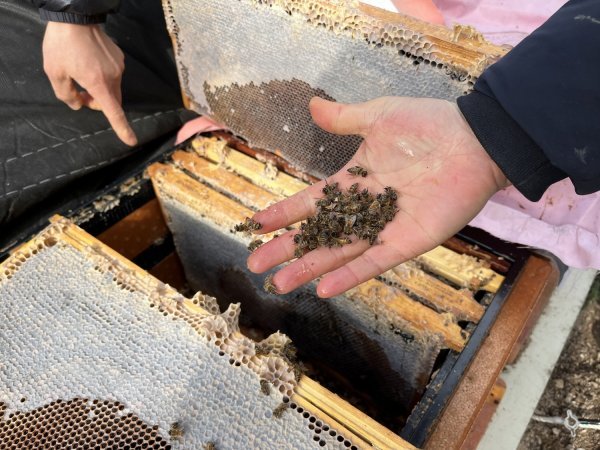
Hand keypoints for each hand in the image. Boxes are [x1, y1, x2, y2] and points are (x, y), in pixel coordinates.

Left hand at [43, 22, 136, 145]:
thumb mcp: (54, 72)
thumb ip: (66, 95)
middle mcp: (114, 77)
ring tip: (82, 72)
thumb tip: (78, 104)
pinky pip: (113, 75)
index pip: (114, 112)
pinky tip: (89, 61)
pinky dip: (103, 75)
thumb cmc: (62, 45)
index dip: (122, 128)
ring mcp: (119, 67)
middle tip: (80, 93)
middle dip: (98, 103)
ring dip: (100, 88)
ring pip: (113, 88)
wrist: (75, 18)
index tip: (131, 141)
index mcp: (99, 83)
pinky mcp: (119, 58)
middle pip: (112, 101)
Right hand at [247, 97, 508, 297]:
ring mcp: (383, 228)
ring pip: (339, 253)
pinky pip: (373, 261)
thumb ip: (344, 118)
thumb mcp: (379, 116)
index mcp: (354, 180)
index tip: (257, 225)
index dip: (285, 213)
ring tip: (279, 283)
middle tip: (255, 264)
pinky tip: (323, 289)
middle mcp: (364, 209)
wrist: (474, 140)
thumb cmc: (429, 125)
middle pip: (318, 233)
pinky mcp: (406, 241)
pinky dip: (349, 275)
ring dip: (309, 268)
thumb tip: (311, 105)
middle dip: (287, 249)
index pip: (311, 202)